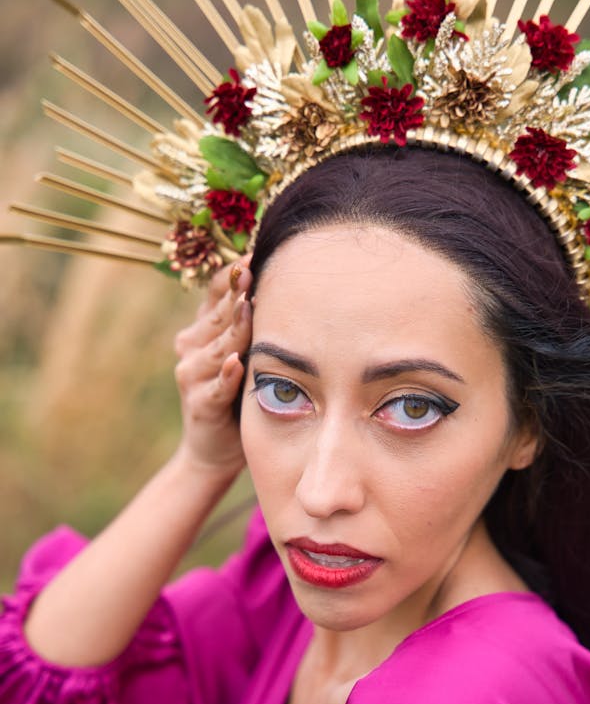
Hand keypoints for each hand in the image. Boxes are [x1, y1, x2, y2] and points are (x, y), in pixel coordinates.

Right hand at [173, 258, 251, 478]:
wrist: (215, 450)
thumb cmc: (239, 395)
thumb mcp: (245, 354)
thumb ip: (252, 325)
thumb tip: (285, 286)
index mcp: (202, 330)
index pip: (215, 293)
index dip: (231, 274)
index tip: (253, 253)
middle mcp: (191, 347)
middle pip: (217, 315)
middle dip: (235, 293)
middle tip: (251, 268)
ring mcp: (191, 376)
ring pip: (217, 347)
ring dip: (232, 328)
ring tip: (247, 307)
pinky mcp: (200, 404)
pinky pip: (216, 386)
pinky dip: (226, 375)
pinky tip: (235, 362)